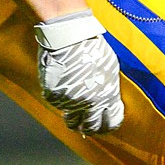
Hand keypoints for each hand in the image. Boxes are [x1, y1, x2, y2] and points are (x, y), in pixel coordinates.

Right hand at [34, 9, 124, 134]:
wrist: (69, 36)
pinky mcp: (53, 96)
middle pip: (89, 127)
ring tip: (76, 102)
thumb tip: (108, 104)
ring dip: (74, 114)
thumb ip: (109, 89)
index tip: (106, 122)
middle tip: (89, 123)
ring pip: (71, 117)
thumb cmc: (92, 49)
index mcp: (106, 96)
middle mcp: (88, 103)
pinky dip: (62, 98)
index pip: (110, 123)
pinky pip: (58, 104)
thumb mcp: (109, 69)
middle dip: (90, 126)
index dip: (109, 124)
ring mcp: (69, 101)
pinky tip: (64, 83)